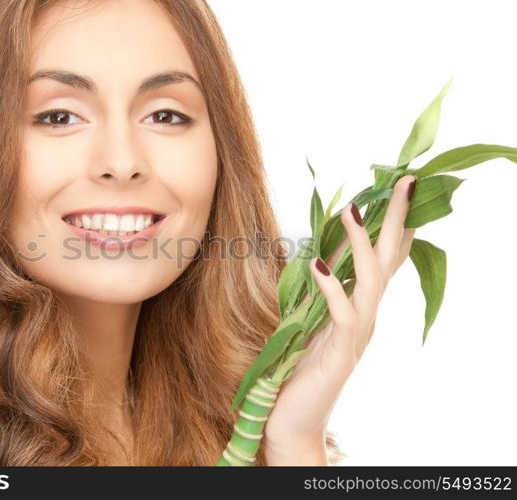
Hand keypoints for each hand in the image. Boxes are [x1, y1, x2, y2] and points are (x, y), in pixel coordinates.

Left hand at [263, 174, 416, 464]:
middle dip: (396, 220)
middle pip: (387, 260)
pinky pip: (343, 314)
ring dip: (361, 244)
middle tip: (403, 180)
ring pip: (370, 281)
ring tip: (353, 209)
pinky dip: (332, 287)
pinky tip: (318, 264)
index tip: (398, 186)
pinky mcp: (340, 352)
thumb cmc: (296, 368)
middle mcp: (365, 316)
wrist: (289, 419)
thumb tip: (319, 254)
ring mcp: (356, 335)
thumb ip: (319, 290)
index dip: (393, 224)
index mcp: (359, 307)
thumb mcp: (308, 318)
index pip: (383, 259)